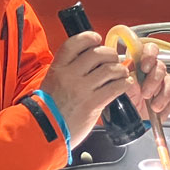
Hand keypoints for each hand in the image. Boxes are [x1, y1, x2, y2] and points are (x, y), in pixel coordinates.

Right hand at [38, 31, 130, 146]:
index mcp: (57, 68)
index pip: (75, 43)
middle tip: (113, 59)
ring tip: (121, 73)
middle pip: (97, 53)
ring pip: (109, 69)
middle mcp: (70, 75)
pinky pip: (116, 87)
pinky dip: (124, 83)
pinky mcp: (93, 104)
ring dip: (120, 69)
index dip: (89, 37)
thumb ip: (68, 71)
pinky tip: (125, 84)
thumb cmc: (49, 111)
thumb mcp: (52, 83)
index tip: (97, 39)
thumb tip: (90, 61)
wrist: (45, 132)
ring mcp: (82, 89)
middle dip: (110, 54)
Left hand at [124, 42, 169, 121]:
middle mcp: (151, 72)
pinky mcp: (169, 97)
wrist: (127, 121)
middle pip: (161, 67)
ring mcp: (161, 84)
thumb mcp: (117, 86)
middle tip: (145, 93)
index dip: (150, 55)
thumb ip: (123, 75)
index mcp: (138, 65)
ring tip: (153, 106)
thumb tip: (124, 68)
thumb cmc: (120, 102)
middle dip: (153, 80)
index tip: (144, 67)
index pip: (149, 50)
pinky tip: (158, 111)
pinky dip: (167, 105)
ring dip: (162, 95)